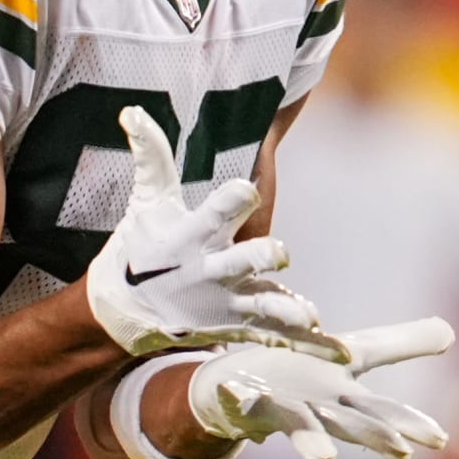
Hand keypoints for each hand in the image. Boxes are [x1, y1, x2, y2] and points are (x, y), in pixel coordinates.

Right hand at [87, 105, 347, 360]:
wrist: (125, 312)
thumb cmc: (140, 246)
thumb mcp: (147, 199)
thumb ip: (150, 154)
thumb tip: (132, 109)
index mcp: (191, 236)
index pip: (214, 212)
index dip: (232, 199)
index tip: (248, 186)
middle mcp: (210, 271)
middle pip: (241, 263)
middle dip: (259, 258)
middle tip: (278, 251)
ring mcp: (227, 304)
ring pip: (263, 308)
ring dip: (286, 311)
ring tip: (309, 316)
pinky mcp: (238, 328)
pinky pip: (274, 337)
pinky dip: (303, 345)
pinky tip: (333, 349)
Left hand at [188, 316, 454, 458]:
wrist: (239, 386)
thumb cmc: (304, 377)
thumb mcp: (354, 353)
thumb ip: (400, 345)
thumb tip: (451, 330)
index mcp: (344, 398)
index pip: (383, 412)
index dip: (409, 423)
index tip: (440, 439)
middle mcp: (317, 410)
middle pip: (350, 424)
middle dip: (375, 437)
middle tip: (400, 452)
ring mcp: (281, 409)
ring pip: (300, 426)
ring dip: (312, 443)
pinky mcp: (246, 402)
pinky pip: (242, 401)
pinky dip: (240, 398)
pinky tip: (237, 393)